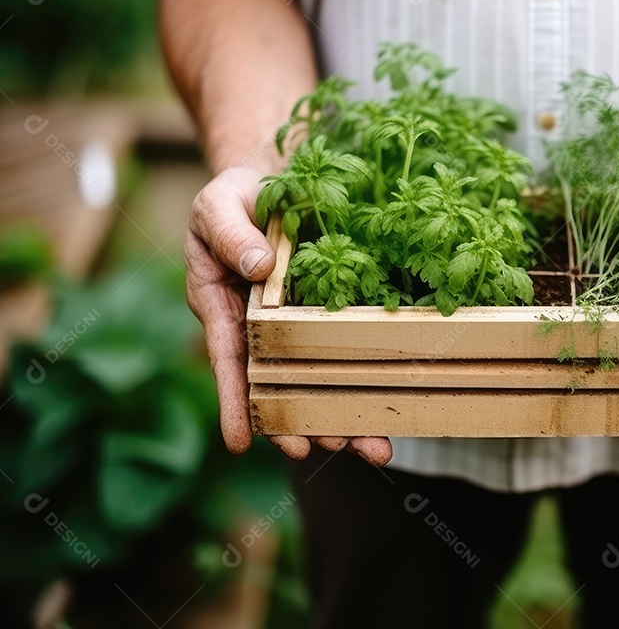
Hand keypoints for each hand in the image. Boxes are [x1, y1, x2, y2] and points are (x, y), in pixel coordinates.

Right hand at [185, 166, 392, 465]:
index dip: (235, 402)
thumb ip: (231, 235)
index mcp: (224, 307)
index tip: (240, 443)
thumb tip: (258, 267)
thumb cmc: (235, 196)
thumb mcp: (218, 205)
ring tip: (370, 447)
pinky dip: (363, 377)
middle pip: (278, 385)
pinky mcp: (328, 315)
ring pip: (315, 379)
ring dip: (340, 415)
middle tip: (327, 449)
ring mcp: (295, 325)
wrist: (271, 181)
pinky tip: (389, 405)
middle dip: (301, 422)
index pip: (228, 361)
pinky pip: (345, 351)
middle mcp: (259, 327)